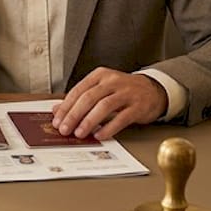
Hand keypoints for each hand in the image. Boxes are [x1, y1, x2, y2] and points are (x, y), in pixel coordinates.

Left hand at [51, 67, 166, 139]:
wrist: (153, 90)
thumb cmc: (122, 91)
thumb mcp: (101, 89)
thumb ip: (80, 98)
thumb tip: (57, 110)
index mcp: (100, 75)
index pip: (78, 90)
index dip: (66, 106)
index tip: (57, 121)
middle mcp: (113, 81)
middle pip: (89, 98)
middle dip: (74, 115)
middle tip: (65, 129)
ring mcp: (127, 93)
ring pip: (104, 106)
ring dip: (89, 121)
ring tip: (80, 133)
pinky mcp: (138, 106)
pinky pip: (122, 118)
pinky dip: (109, 127)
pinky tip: (100, 135)